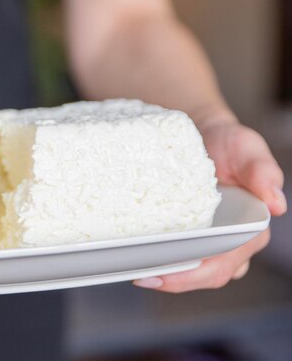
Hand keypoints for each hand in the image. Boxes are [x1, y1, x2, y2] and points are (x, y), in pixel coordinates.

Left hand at [134, 120, 286, 291]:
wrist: (203, 131)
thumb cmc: (229, 142)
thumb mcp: (246, 148)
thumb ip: (263, 171)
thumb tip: (276, 204)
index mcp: (252, 228)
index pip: (225, 262)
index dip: (196, 274)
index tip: (167, 275)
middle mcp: (231, 240)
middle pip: (204, 273)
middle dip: (174, 280)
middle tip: (141, 277)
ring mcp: (208, 239)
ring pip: (188, 269)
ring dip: (163, 273)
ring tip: (135, 271)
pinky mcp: (187, 232)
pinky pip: (173, 251)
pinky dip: (156, 257)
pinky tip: (135, 257)